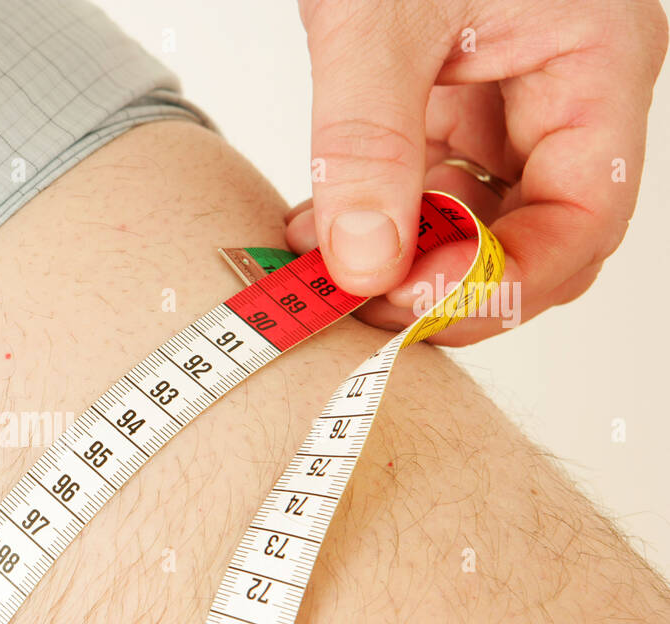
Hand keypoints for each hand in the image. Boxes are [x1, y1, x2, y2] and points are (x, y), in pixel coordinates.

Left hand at [285, 0, 666, 343]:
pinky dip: (371, 214)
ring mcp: (503, 94)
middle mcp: (560, 88)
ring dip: (397, 257)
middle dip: (446, 280)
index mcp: (595, 62)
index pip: (583, 217)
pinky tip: (316, 228)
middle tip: (360, 305)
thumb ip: (369, 139)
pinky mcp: (445, 94)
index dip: (505, 282)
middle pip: (531, 233)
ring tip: (321, 269)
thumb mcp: (383, 16)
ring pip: (469, 217)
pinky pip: (422, 181)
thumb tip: (361, 261)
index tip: (414, 307)